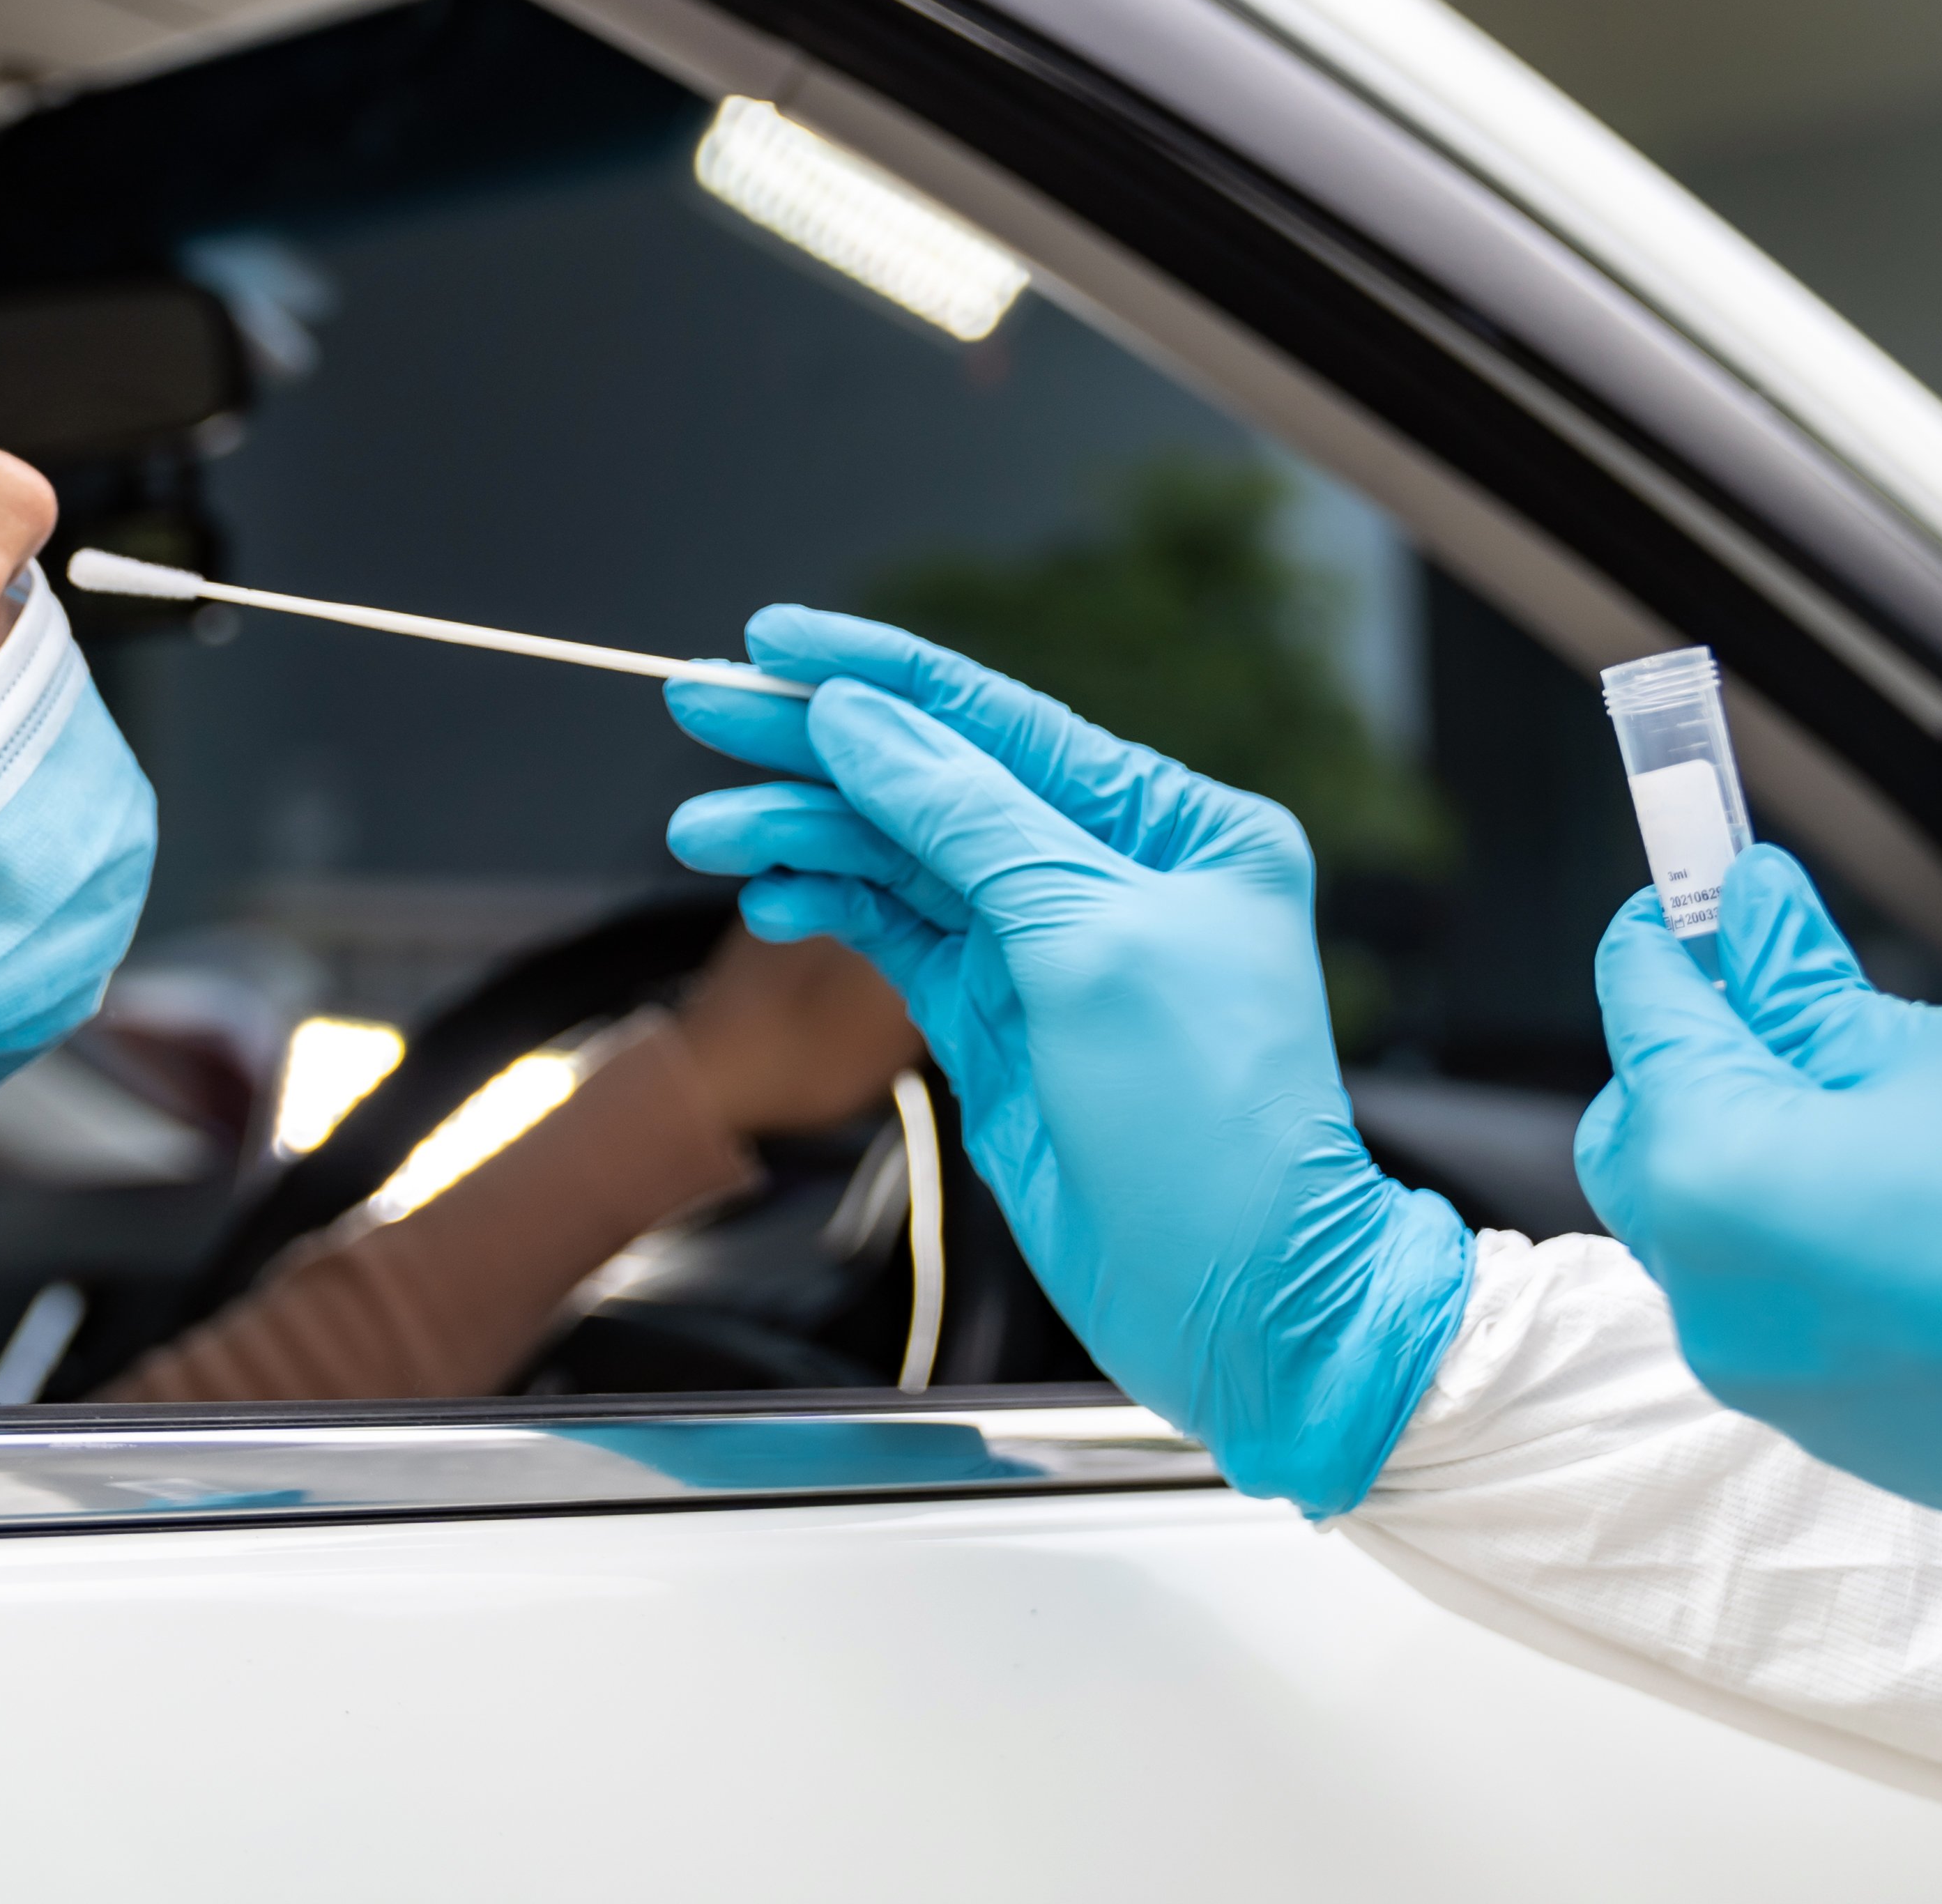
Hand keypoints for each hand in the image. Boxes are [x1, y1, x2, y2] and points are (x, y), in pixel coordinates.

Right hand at [664, 608, 1469, 1519]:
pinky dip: (833, 906)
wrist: (1243, 1303)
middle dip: (813, 746)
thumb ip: (969, 822)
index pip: (1002, 720)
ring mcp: (1050, 948)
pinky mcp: (1001, 1021)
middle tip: (699, 701)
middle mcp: (1112, 871)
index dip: (881, 674)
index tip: (777, 638)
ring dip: (803, 834)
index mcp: (1176, 826)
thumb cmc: (1215, 1127)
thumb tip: (866, 721)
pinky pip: (900, 935)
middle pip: (933, 780)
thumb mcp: (1090, 945)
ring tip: (706, 827)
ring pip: (902, 857)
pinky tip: (772, 893)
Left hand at [1581, 844, 1941, 1576]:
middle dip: (1694, 1064)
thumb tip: (1747, 933)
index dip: (1669, 939)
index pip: (1649, 1025)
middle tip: (1777, 983)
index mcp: (1723, 1188)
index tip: (1697, 893)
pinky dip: (1832, 1255)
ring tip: (1878, 1090)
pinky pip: (1810, 1328)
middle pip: (1651, 1156)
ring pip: (1726, 1253)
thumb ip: (1820, 1002)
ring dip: (1768, 1166)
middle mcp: (1730, 1314)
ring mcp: (1803, 1400)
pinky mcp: (1884, 1453)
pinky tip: (1931, 1203)